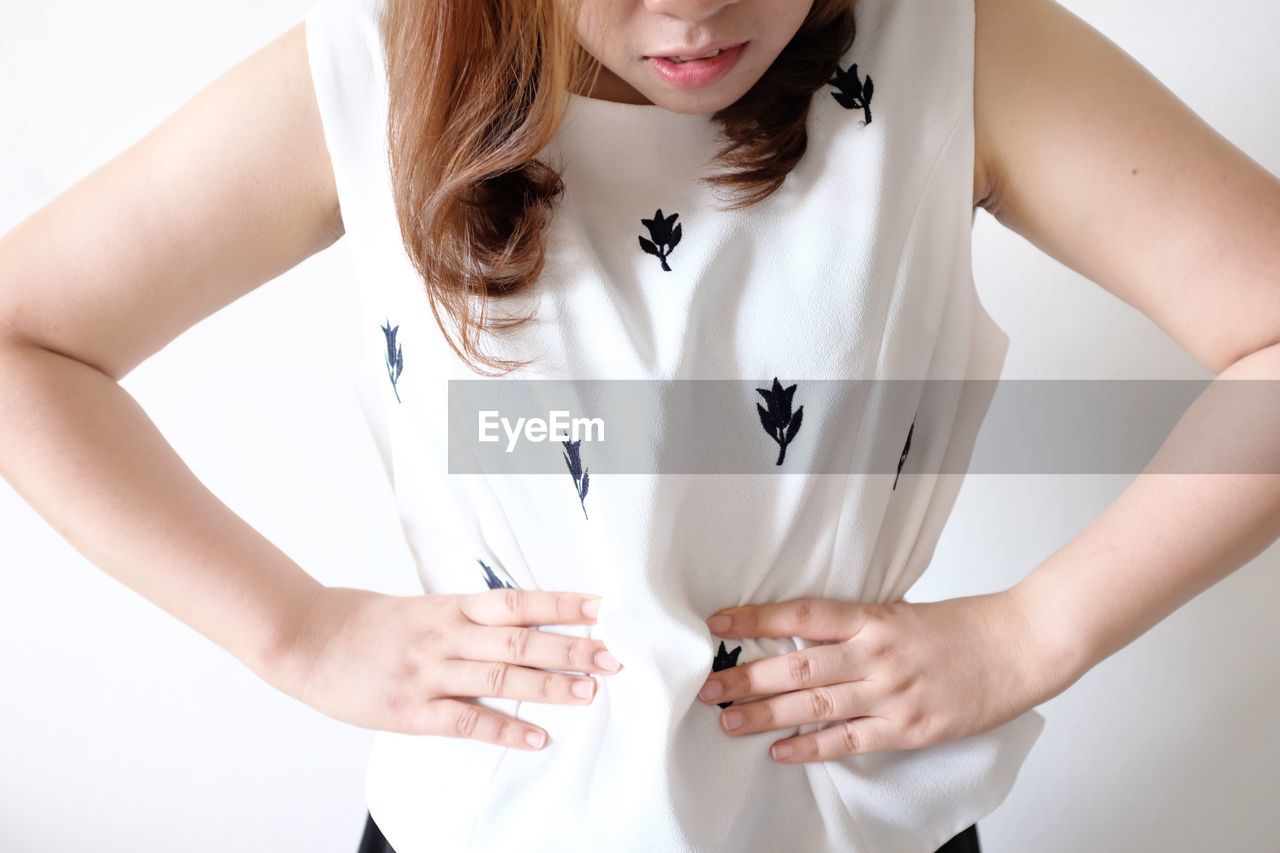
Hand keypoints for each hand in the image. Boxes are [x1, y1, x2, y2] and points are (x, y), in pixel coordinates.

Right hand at [265, 586, 622, 750]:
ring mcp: (429, 673)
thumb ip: (470, 618)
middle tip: (610, 657)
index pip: (517, 603)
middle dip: (568, 649)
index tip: (600, 607)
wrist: (307, 638)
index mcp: (451, 607)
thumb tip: (525, 622)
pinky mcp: (411, 711)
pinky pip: (465, 721)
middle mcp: (446, 636)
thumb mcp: (424, 608)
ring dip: (547, 688)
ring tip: (588, 694)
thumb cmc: (369, 623)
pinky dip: (504, 730)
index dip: (560, 604)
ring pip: (498, 679)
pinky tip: (536, 739)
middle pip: (519, 642)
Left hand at [696, 592, 1058, 762]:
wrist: (1021, 645)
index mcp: (873, 618)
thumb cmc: (964, 626)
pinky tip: (780, 750)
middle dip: (745, 677)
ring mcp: (892, 694)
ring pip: (814, 705)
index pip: (801, 615)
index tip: (717, 624)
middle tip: (706, 687)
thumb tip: (804, 634)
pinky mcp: (909, 728)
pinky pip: (850, 740)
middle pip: (797, 666)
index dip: (755, 619)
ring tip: (727, 721)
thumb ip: (856, 625)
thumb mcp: (901, 611)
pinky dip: (812, 747)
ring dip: (765, 714)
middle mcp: (876, 654)